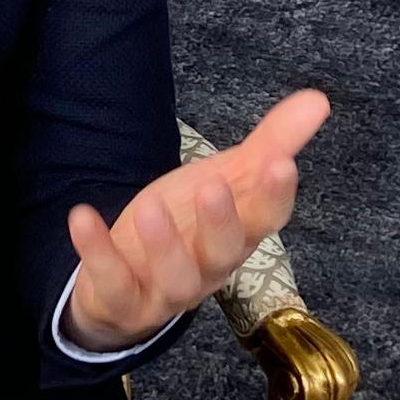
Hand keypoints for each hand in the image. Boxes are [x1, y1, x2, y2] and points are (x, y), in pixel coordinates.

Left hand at [62, 88, 331, 355]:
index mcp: (239, 235)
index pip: (267, 220)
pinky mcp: (123, 300)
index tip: (282, 163)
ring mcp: (167, 290)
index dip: (276, 195)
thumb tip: (318, 99)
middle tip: (212, 187)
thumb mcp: (228, 178)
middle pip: (224, 253)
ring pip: (175, 279)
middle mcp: (209, 267)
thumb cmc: (191, 224)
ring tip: (148, 205)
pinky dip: (97, 252)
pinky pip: (112, 282)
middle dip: (221, 224)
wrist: (132, 279)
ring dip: (162, 245)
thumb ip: (271, 142)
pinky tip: (81, 215)